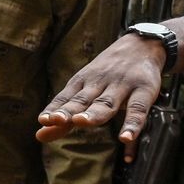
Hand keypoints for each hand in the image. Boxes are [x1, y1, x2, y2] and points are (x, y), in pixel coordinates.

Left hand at [36, 33, 166, 161]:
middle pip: (83, 99)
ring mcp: (122, 86)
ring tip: (82, 122)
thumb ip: (66, 116)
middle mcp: (100, 83)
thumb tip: (39, 135)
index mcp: (83, 82)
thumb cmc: (108, 73)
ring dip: (94, 113)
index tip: (43, 120)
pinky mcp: (144, 90)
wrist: (141, 45)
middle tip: (56, 120)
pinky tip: (126, 138)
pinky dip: (132, 124)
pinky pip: (137, 109)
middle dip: (69, 110)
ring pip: (106, 102)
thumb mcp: (85, 89)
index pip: (66, 97)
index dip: (54, 109)